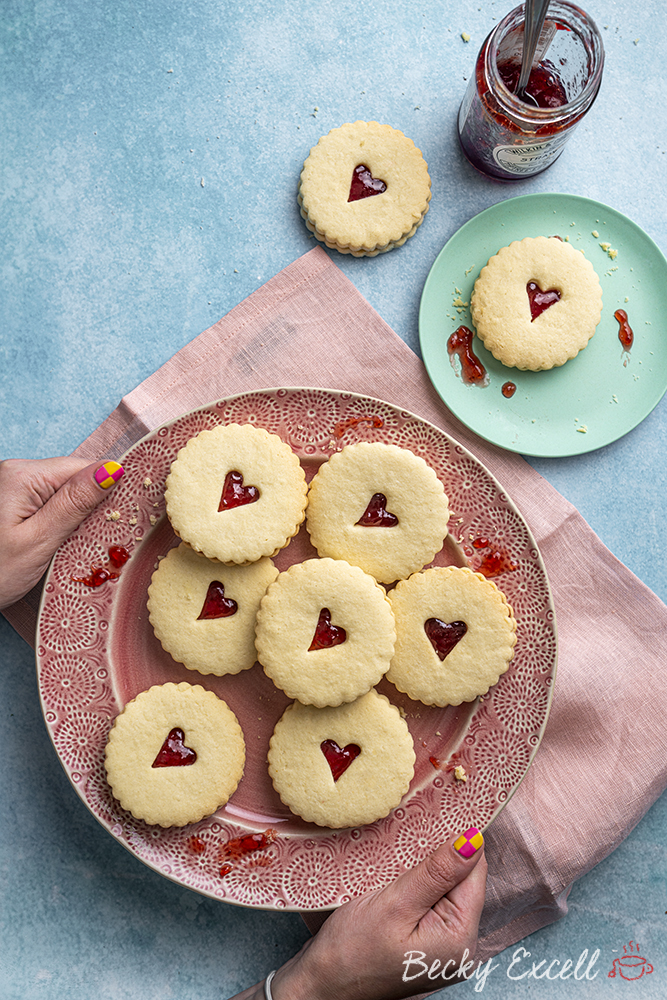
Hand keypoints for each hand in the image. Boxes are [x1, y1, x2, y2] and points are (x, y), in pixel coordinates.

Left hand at [0, 456, 124, 608]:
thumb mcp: (38, 541)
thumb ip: (74, 504)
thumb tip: (112, 470)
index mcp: (23, 475)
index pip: (84, 469)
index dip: (108, 492)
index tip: (122, 522)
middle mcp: (16, 473)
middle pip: (74, 481)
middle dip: (91, 509)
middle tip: (95, 543)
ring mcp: (11, 488)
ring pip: (63, 495)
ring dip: (76, 520)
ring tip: (75, 548)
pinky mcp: (11, 505)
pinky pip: (48, 506)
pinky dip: (60, 525)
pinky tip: (59, 546)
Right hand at [268, 829, 486, 999]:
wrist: (320, 987)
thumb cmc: (351, 950)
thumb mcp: (395, 903)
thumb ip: (437, 872)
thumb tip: (474, 840)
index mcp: (460, 938)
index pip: (473, 872)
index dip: (454, 843)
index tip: (429, 821)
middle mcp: (461, 947)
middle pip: (461, 881)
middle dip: (436, 859)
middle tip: (403, 848)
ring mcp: (444, 949)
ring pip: (445, 891)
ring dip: (423, 873)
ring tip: (395, 866)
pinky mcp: (428, 946)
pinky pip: (432, 905)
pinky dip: (416, 889)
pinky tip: (395, 885)